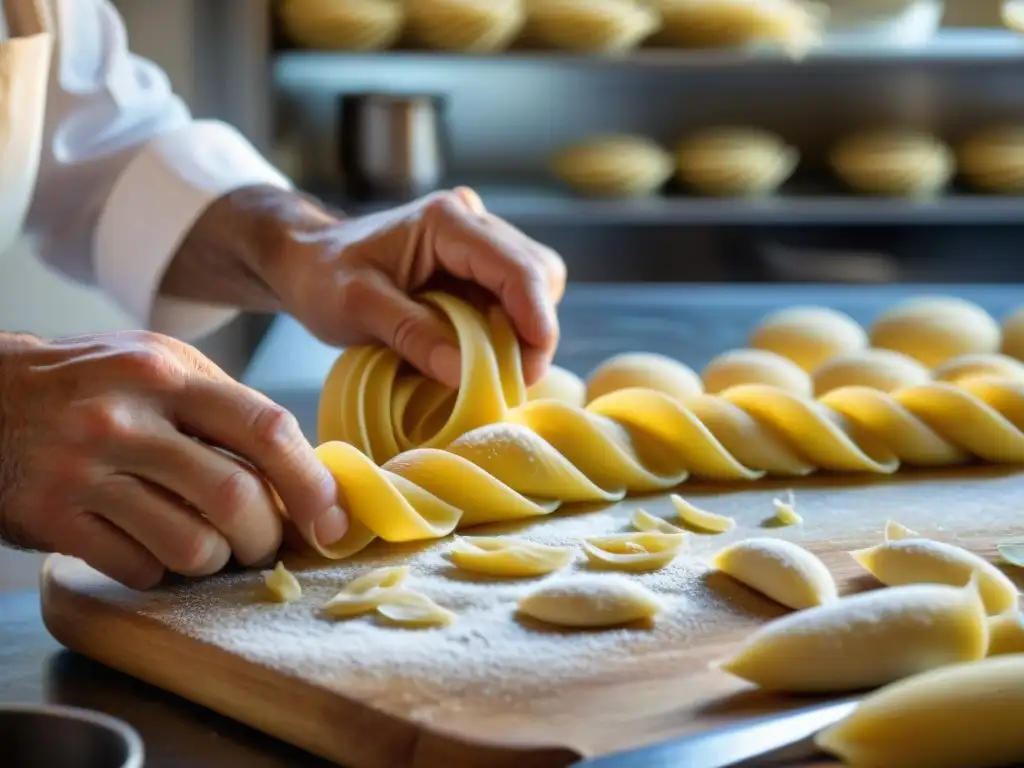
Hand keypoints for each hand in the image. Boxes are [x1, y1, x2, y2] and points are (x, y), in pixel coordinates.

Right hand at [0, 331, 343, 588]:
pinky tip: (148, 547)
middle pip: (235, 497)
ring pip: (193, 545)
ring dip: (217, 560)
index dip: (311, 482)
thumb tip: (306, 472)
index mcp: (167, 373)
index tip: (333, 520)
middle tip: (264, 542)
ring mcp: (85, 470)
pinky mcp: (53, 518)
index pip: (265, 428)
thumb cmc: (92, 384)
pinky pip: (141, 569)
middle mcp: (126, 418)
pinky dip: (160, 570)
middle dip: (266, 535)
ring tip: (206, 545)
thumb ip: (227, 410)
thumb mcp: (160, 366)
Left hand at [267, 188, 566, 387]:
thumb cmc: (322, 277)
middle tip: (514, 381)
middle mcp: (472, 221)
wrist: (307, 260)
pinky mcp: (477, 266)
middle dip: (535, 330)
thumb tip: (463, 372)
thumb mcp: (356, 307)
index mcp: (447, 222)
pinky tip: (487, 357)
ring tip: (499, 372)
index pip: (516, 267)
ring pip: (535, 285)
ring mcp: (478, 242)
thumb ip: (409, 333)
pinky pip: (514, 297)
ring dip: (525, 332)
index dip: (536, 318)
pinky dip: (510, 330)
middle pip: (538, 274)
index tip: (532, 369)